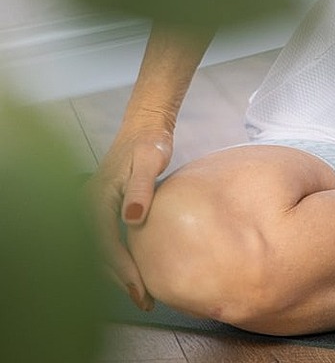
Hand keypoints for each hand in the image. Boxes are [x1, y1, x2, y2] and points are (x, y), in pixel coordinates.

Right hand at [86, 126, 175, 310]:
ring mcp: (95, 209)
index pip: (106, 244)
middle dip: (120, 280)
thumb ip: (142, 189)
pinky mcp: (105, 210)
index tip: (140, 288)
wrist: (144, 128)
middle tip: (144, 301)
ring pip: (101, 251)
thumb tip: (133, 218)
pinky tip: (136, 271)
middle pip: (99, 253)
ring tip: (141, 294)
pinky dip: (119, 259)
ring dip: (118, 273)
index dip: (122, 269)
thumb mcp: (149, 161)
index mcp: (96, 200)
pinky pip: (107, 242)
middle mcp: (89, 207)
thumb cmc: (148, 143)